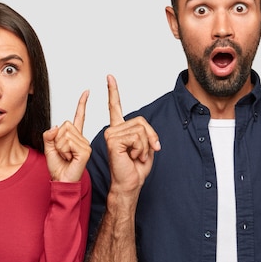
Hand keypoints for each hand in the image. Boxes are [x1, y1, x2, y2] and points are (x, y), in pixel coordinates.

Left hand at [43, 90, 91, 181]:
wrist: (61, 181)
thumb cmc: (57, 167)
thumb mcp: (48, 147)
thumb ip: (49, 135)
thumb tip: (56, 127)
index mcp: (74, 136)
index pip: (79, 116)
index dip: (82, 103)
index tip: (86, 92)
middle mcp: (82, 138)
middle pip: (65, 125)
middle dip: (57, 139)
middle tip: (61, 152)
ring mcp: (85, 144)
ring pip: (65, 134)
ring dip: (59, 146)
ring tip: (65, 156)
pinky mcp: (85, 151)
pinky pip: (68, 142)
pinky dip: (63, 150)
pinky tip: (69, 158)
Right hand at [104, 74, 159, 195]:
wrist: (129, 184)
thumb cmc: (136, 168)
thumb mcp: (147, 147)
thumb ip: (147, 133)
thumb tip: (146, 133)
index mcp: (119, 130)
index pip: (115, 107)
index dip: (113, 91)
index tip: (109, 77)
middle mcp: (113, 130)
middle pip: (141, 122)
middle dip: (150, 138)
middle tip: (143, 154)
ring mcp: (111, 134)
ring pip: (140, 131)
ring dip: (145, 147)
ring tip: (136, 157)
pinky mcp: (112, 141)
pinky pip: (137, 138)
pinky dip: (141, 149)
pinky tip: (132, 157)